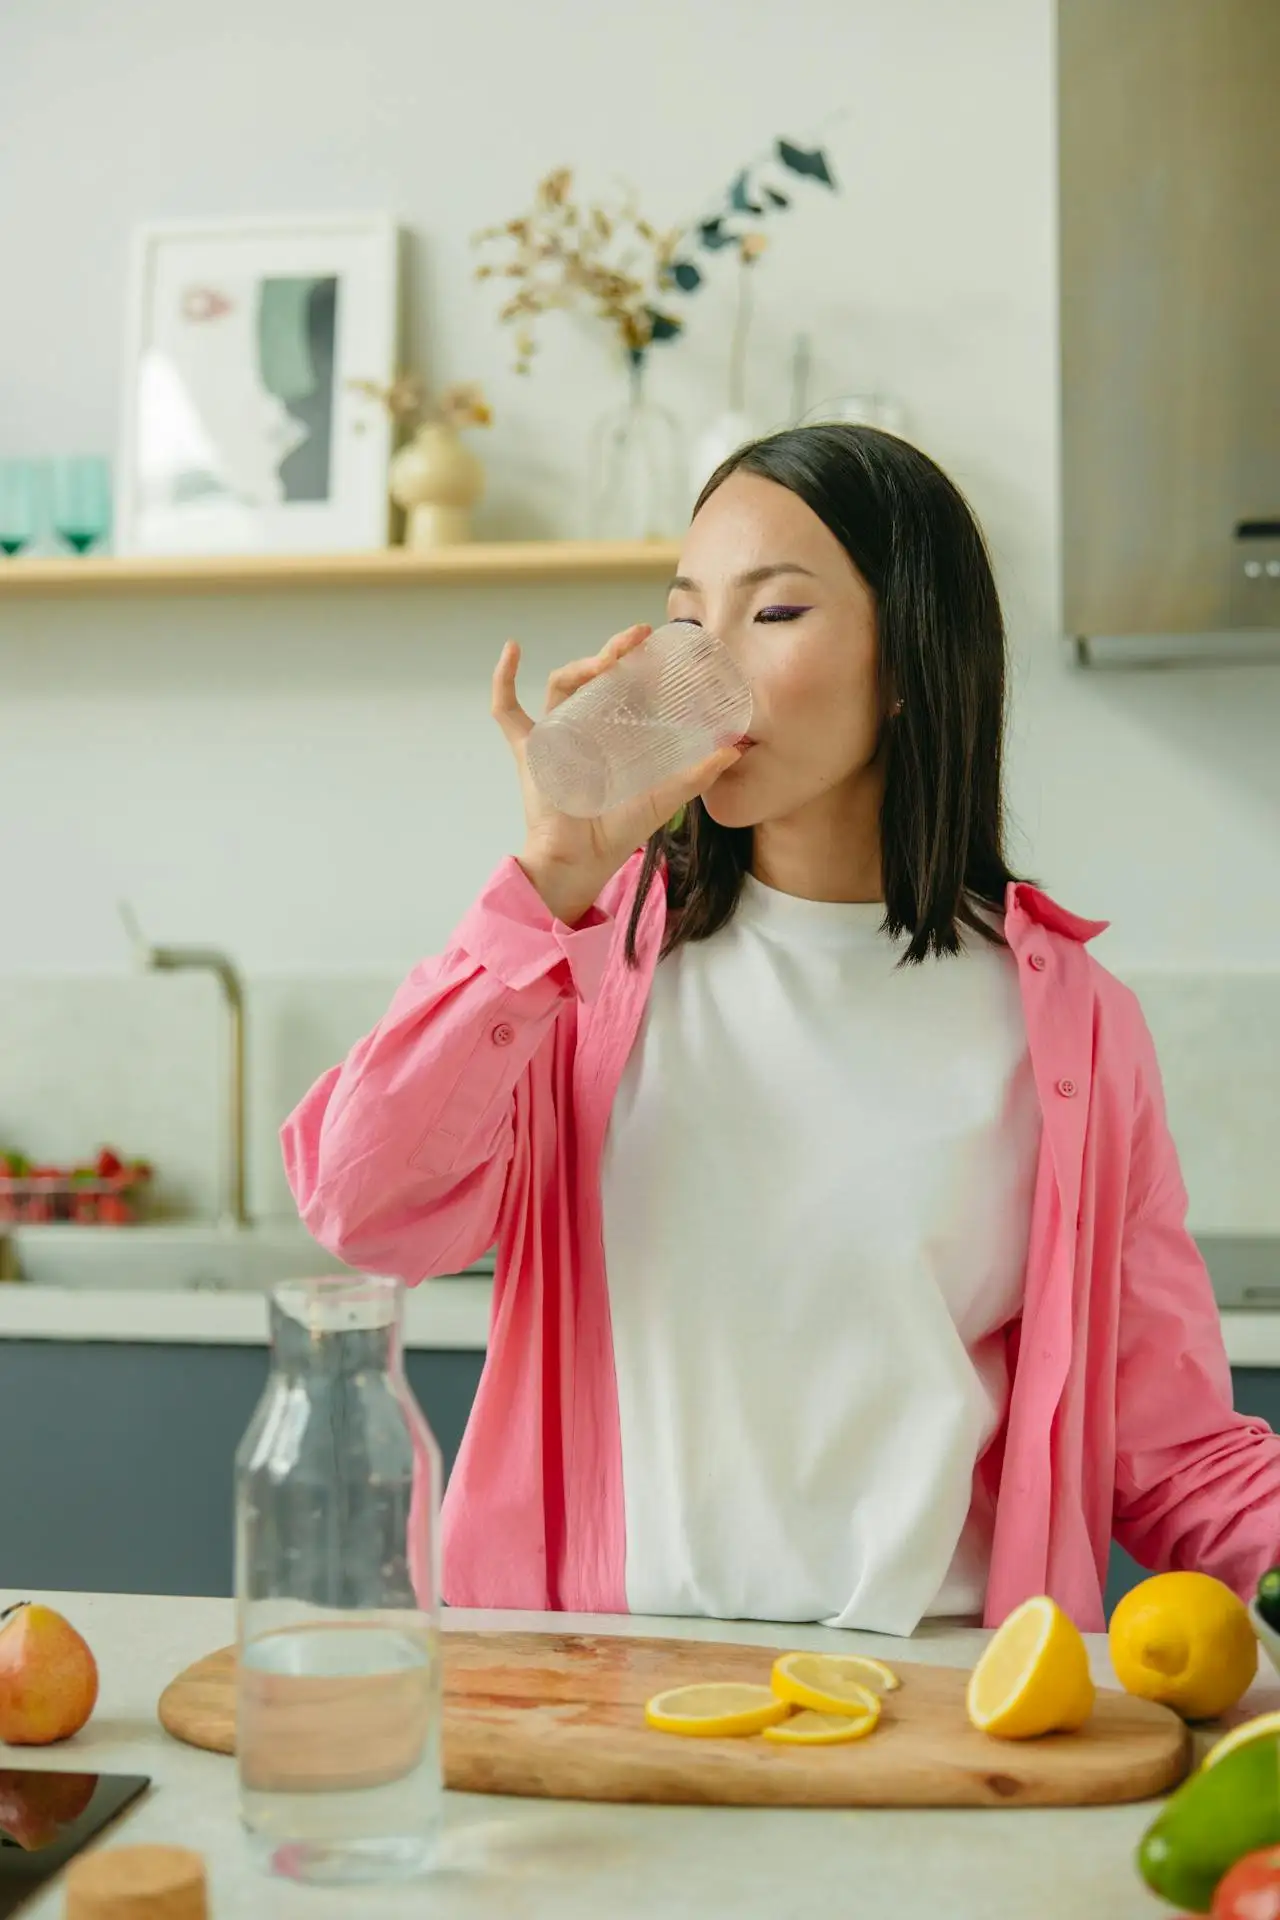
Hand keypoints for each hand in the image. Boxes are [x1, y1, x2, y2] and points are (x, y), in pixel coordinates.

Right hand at [492, 625, 741, 927]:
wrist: (583, 860)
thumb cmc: (620, 831)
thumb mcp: (666, 796)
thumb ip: (698, 772)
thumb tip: (735, 748)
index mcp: (612, 733)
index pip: (623, 686)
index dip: (637, 663)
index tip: (657, 643)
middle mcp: (582, 727)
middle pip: (593, 677)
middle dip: (613, 653)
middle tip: (638, 639)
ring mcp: (553, 735)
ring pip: (562, 684)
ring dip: (582, 664)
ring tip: (606, 658)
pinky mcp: (529, 750)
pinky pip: (506, 710)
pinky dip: (503, 679)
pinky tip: (512, 647)